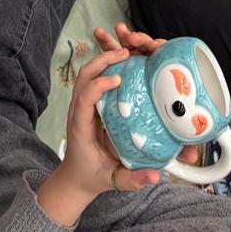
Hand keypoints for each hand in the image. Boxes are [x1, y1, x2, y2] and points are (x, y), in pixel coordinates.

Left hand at [37, 24, 191, 224]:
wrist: (75, 177)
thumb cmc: (92, 177)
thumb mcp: (113, 181)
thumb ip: (133, 180)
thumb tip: (156, 177)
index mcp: (81, 128)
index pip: (84, 100)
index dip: (98, 86)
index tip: (117, 78)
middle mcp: (78, 112)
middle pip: (84, 78)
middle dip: (103, 61)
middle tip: (126, 53)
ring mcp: (81, 105)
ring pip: (87, 73)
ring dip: (104, 59)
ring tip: (127, 51)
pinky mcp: (88, 103)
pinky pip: (93, 78)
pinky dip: (106, 65)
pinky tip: (124, 62)